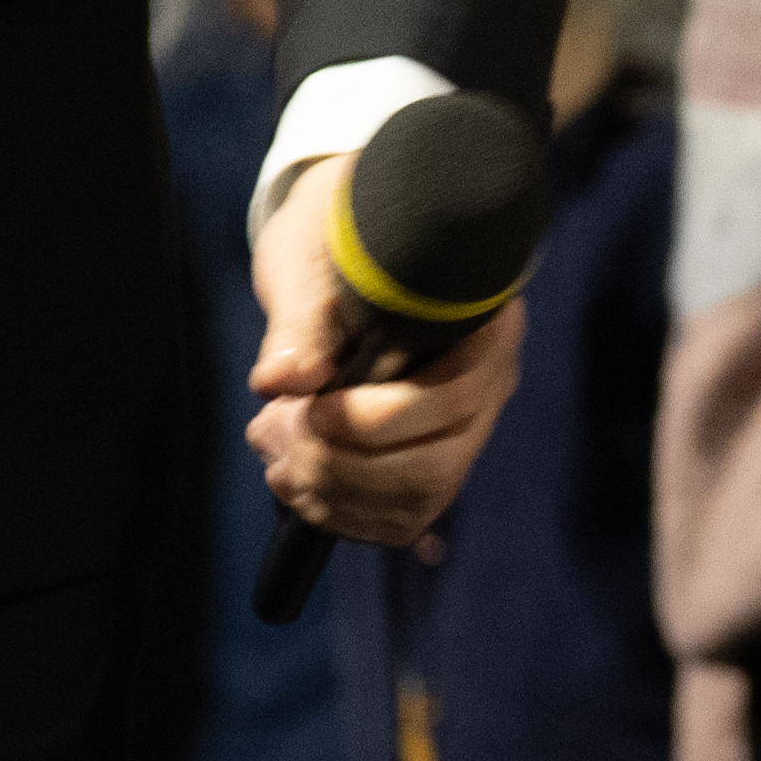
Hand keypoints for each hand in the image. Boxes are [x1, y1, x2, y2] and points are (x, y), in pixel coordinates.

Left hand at [240, 158, 515, 550]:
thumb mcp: (316, 258)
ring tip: (274, 459)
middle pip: (436, 466)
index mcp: (484, 325)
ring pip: (418, 500)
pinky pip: (399, 520)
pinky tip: (294, 485)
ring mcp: (461, 431)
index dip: (377, 421)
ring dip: (333, 495)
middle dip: (345, 467)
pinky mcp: (427, 461)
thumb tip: (282, 379)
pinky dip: (339, 516)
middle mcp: (487, 385)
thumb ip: (303, 318)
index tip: (311, 408)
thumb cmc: (336, 241)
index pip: (455, 397)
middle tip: (273, 435)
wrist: (341, 248)